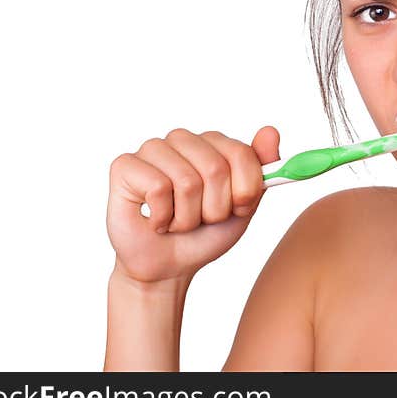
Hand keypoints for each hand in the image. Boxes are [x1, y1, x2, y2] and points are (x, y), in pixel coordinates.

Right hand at [105, 126, 279, 283]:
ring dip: (188, 217)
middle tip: (202, 218)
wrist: (170, 266)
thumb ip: (262, 169)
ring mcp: (153, 149)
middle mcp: (183, 139)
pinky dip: (163, 218)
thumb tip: (271, 131)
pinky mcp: (125, 165)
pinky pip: (157, 189)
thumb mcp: (245, 205)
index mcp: (214, 143)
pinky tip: (156, 221)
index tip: (237, 209)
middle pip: (215, 168)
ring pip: (187, 181)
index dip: (244, 192)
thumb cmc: (206, 232)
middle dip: (215, 208)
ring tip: (178, 221)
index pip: (242, 154)